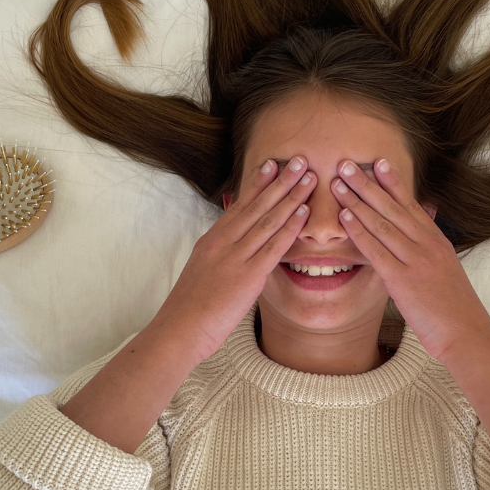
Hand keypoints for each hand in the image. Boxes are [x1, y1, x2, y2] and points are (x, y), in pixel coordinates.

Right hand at [151, 156, 315, 362]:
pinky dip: (290, 227)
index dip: (258, 183)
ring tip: (309, 177)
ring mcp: (236, 257)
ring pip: (268, 220)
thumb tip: (234, 244)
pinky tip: (304, 213)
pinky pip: (273, 246)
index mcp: (212, 240)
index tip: (272, 164)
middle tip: (300, 160)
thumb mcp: (202, 271)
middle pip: (257, 205)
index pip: (240, 205)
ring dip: (291, 197)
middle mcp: (224, 242)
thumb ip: (219, 254)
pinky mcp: (248, 276)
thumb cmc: (190, 307)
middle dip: (281, 181)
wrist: (179, 329)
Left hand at [330, 157, 489, 360]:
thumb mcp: (447, 269)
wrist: (466, 334)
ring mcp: (415, 261)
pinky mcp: (402, 280)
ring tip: (337, 183)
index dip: (393, 182)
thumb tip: (425, 228)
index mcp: (437, 241)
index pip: (412, 204)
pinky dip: (359, 231)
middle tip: (346, 164)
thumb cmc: (454, 307)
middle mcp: (427, 245)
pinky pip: (376, 250)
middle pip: (392, 207)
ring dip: (357, 201)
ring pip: (381, 223)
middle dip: (367, 184)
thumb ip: (432, 248)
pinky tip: (344, 218)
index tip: (378, 162)